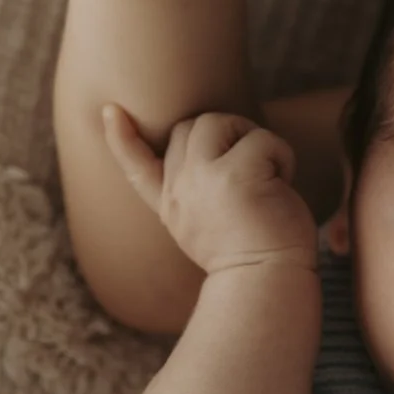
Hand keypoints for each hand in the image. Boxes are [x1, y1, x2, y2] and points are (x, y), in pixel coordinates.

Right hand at [100, 106, 319, 275]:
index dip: (122, 137)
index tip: (111, 110)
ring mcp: (204, 180)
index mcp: (171, 204)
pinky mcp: (236, 175)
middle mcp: (180, 190)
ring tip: (269, 173)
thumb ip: (199, 191)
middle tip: (254, 164)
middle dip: (227, 131)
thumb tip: (213, 147)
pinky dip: (282, 155)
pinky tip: (283, 183)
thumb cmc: (252, 255)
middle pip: (191, 125)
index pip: (137, 165)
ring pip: (220, 120)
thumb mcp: (206, 225)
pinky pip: (263, 139)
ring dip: (254, 138)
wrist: (267, 283)